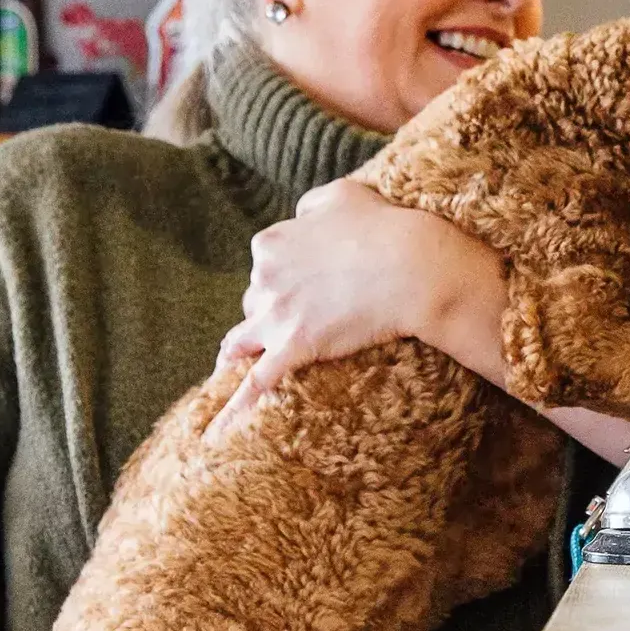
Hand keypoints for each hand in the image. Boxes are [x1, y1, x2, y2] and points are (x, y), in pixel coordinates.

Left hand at [208, 177, 499, 438]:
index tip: (304, 286)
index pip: (263, 267)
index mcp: (271, 244)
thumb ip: (311, 206)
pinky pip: (256, 384)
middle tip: (303, 320)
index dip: (283, 279)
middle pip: (254, 304)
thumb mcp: (343, 195)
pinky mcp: (294, 348)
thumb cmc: (385, 227)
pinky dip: (233, 411)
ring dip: (239, 356)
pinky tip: (216, 436)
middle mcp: (263, 279)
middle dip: (271, 313)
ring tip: (230, 372)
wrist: (413, 266)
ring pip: (244, 342)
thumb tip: (301, 218)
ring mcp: (276, 317)